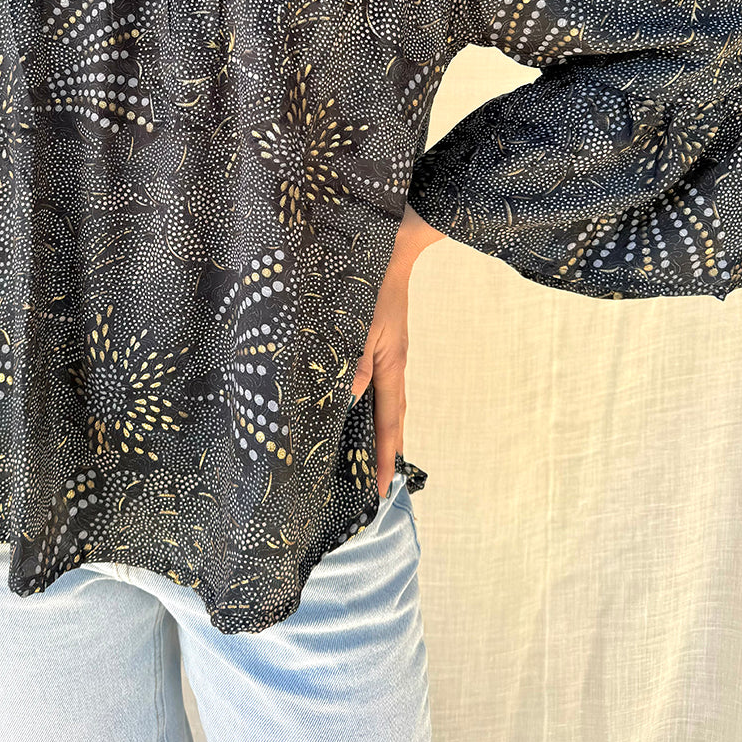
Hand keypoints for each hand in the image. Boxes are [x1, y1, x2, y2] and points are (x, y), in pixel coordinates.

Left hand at [350, 204, 444, 498]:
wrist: (392, 251)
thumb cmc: (371, 286)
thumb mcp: (359, 325)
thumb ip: (353, 363)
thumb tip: (347, 400)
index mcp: (391, 366)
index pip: (387, 422)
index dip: (383, 456)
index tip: (381, 489)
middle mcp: (393, 365)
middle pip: (392, 417)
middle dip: (385, 451)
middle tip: (378, 484)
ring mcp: (389, 354)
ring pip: (385, 401)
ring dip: (378, 430)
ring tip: (369, 458)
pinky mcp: (382, 343)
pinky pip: (379, 384)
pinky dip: (371, 404)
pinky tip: (359, 408)